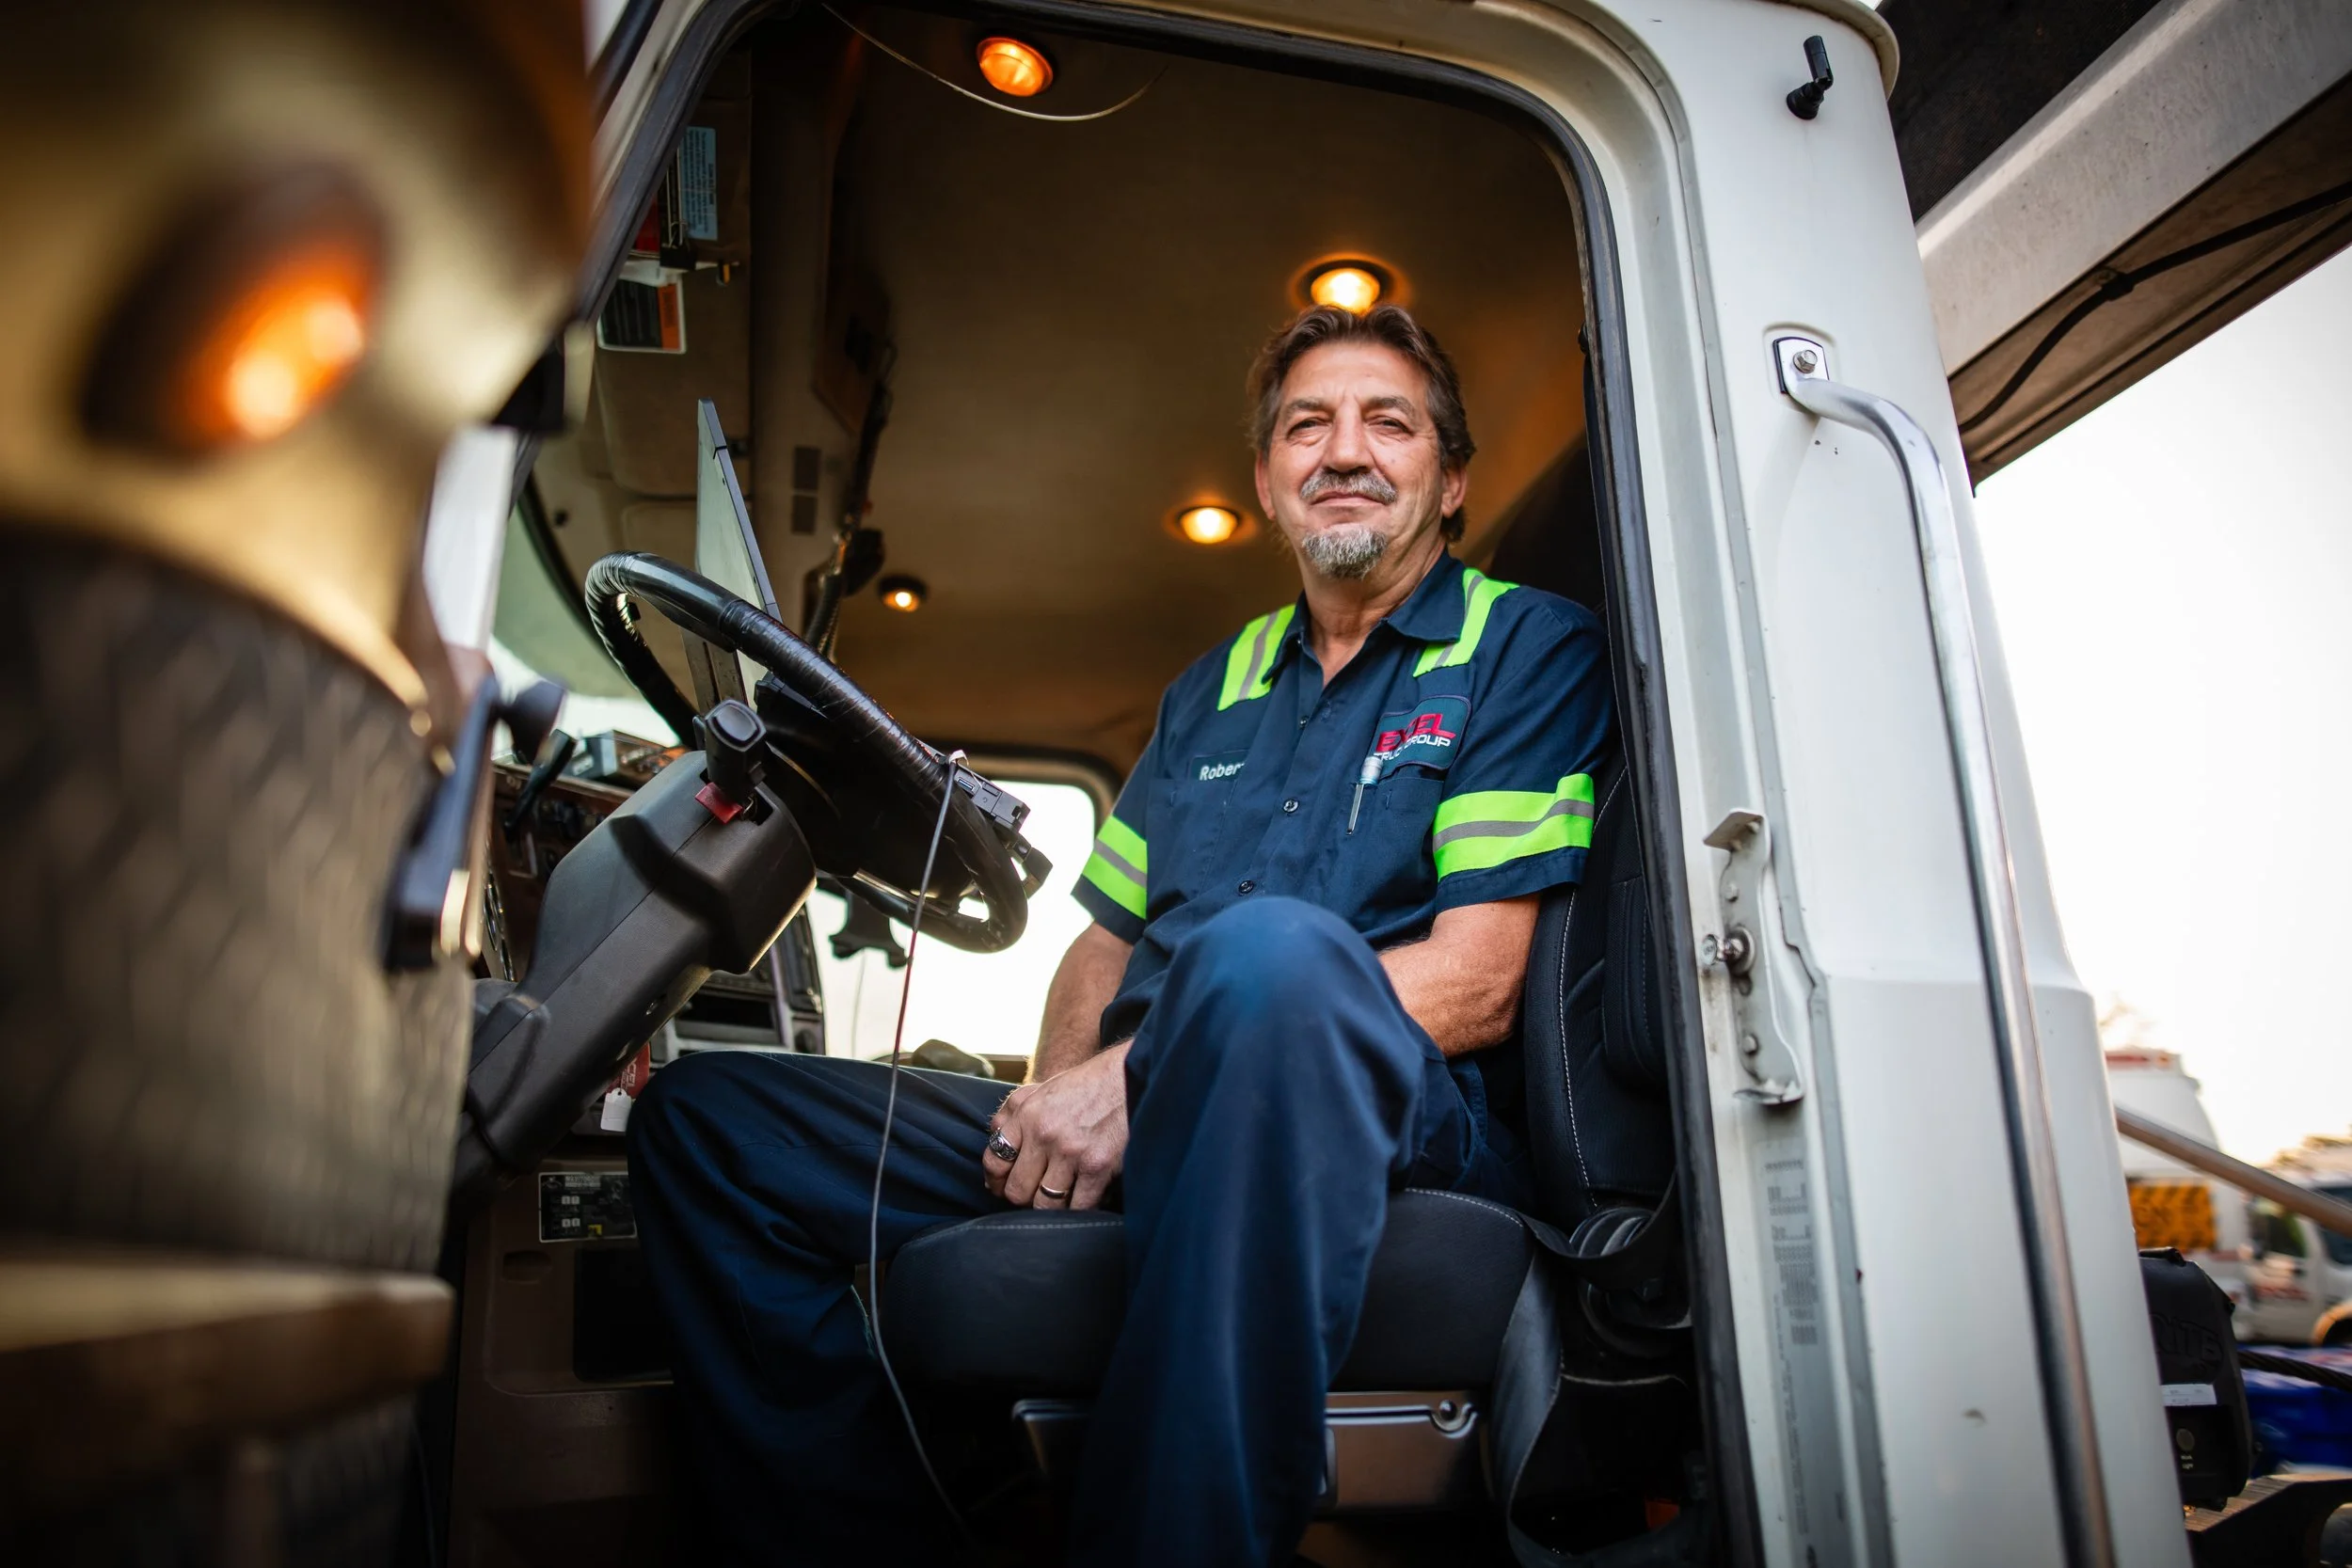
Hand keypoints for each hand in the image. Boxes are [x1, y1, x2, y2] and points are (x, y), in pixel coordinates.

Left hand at [982, 1043, 1129, 1209]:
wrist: (1131, 1076)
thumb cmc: (1087, 1086)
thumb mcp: (1042, 1089)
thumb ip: (1012, 1113)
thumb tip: (993, 1144)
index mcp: (1027, 1114)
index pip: (994, 1161)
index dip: (996, 1182)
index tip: (1004, 1187)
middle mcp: (1044, 1133)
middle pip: (1017, 1190)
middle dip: (1023, 1199)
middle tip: (1035, 1196)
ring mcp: (1071, 1151)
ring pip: (1045, 1205)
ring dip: (1052, 1207)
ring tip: (1061, 1199)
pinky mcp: (1098, 1166)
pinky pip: (1079, 1207)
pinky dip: (1080, 1209)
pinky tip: (1085, 1198)